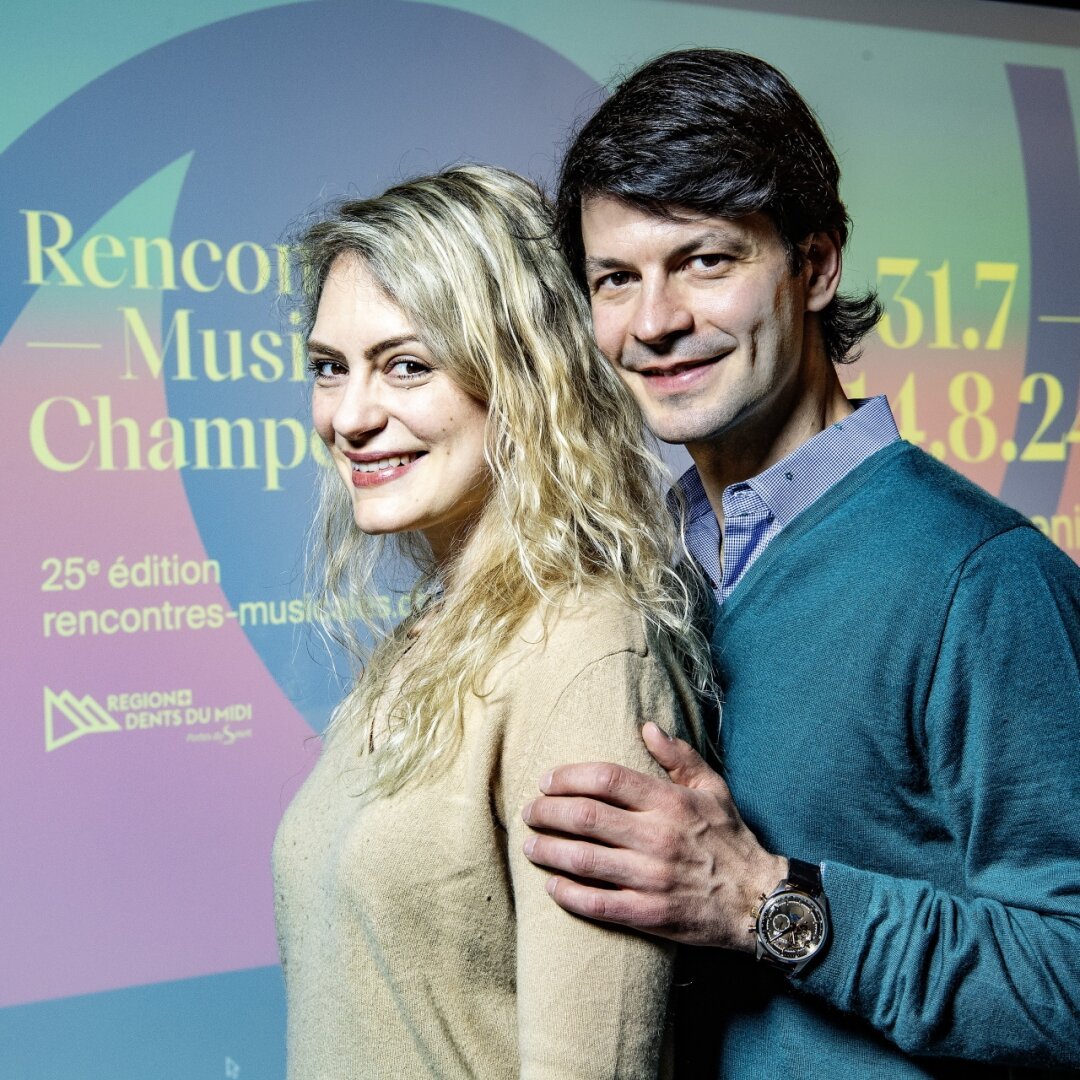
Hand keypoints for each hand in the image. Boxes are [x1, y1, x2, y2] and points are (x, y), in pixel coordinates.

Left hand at [521, 722, 786, 948]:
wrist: (760, 902)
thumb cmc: (731, 840)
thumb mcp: (713, 789)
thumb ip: (679, 756)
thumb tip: (647, 727)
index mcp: (670, 802)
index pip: (606, 779)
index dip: (568, 777)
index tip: (547, 780)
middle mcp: (658, 837)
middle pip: (586, 817)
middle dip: (548, 811)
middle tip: (530, 811)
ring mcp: (652, 878)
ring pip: (584, 860)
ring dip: (548, 850)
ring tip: (529, 845)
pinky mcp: (651, 915)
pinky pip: (598, 905)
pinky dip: (569, 895)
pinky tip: (552, 886)